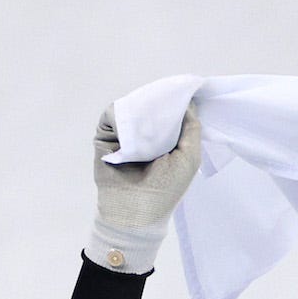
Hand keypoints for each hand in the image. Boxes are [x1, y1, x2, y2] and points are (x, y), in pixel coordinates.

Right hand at [85, 103, 201, 273]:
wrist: (136, 208)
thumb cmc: (167, 188)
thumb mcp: (189, 158)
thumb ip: (192, 130)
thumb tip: (189, 102)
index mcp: (166, 142)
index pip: (170, 114)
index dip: (176, 103)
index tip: (184, 90)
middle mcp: (145, 136)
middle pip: (151, 106)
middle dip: (159, 101)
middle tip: (168, 94)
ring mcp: (125, 135)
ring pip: (132, 107)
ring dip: (141, 109)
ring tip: (151, 115)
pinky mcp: (105, 136)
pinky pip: (113, 115)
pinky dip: (122, 117)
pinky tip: (132, 127)